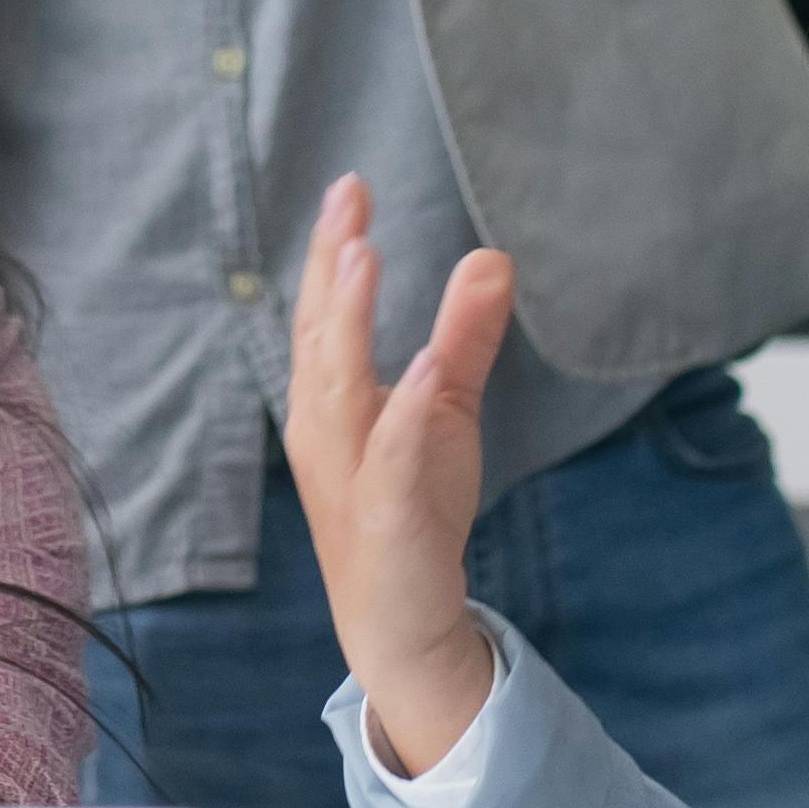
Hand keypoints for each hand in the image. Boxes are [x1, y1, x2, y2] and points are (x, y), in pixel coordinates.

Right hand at [280, 176, 506, 773]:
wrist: (401, 622)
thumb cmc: (411, 508)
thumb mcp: (445, 410)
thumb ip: (463, 336)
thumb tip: (492, 257)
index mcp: (327, 403)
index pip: (320, 314)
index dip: (329, 250)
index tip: (348, 185)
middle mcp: (322, 432)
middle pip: (317, 337)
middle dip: (328, 267)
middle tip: (346, 200)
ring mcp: (345, 475)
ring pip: (337, 388)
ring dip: (346, 322)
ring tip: (362, 257)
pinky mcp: (384, 517)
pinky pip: (389, 457)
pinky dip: (404, 411)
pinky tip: (424, 369)